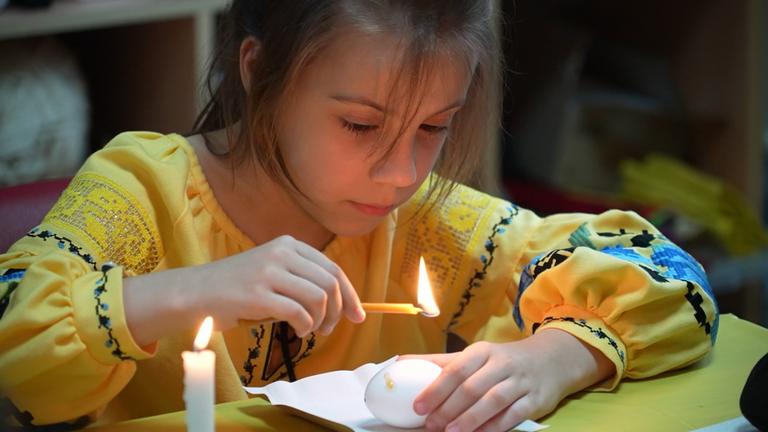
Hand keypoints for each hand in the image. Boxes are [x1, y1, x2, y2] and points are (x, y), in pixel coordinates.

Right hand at [199, 235, 364, 335]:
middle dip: (338, 310)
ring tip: (310, 330)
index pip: (333, 268)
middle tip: (328, 328)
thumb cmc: (237, 288)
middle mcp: (281, 253)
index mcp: (288, 244)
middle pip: (330, 282)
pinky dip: (305, 327)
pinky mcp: (257, 294)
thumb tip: (343, 305)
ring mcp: (269, 272)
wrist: (195, 292)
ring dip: (321, 320)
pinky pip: (298, 313)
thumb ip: (302, 280)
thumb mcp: (272, 271)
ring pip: (319, 297)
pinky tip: (298, 331)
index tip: (358, 315)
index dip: (350, 294)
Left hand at [402, 329, 613, 431]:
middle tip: (431, 424)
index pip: (455, 369)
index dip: (435, 388)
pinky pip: (513, 415)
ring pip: (493, 401)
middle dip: (448, 408)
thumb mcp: (476, 355)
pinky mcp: (535, 400)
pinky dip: (495, 426)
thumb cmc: (503, 360)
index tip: (418, 405)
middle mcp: (501, 364)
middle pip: (472, 387)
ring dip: (470, 419)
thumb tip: (400, 363)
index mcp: (482, 351)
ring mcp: (520, 382)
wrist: (552, 360)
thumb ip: (441, 362)